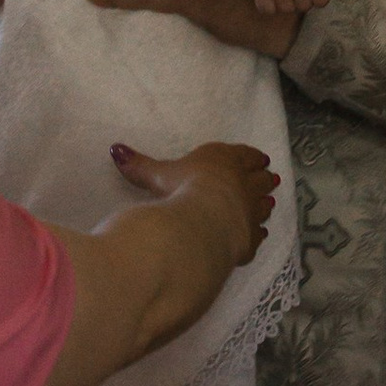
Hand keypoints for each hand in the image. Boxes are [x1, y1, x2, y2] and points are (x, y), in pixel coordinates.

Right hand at [109, 137, 277, 272]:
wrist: (204, 220)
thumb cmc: (183, 188)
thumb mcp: (159, 174)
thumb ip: (140, 164)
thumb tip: (115, 149)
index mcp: (225, 160)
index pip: (246, 155)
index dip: (253, 157)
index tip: (261, 159)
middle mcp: (244, 183)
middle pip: (261, 179)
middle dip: (264, 179)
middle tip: (270, 179)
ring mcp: (251, 211)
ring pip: (264, 205)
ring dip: (265, 203)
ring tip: (269, 203)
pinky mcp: (251, 236)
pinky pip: (259, 234)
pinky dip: (260, 233)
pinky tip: (260, 234)